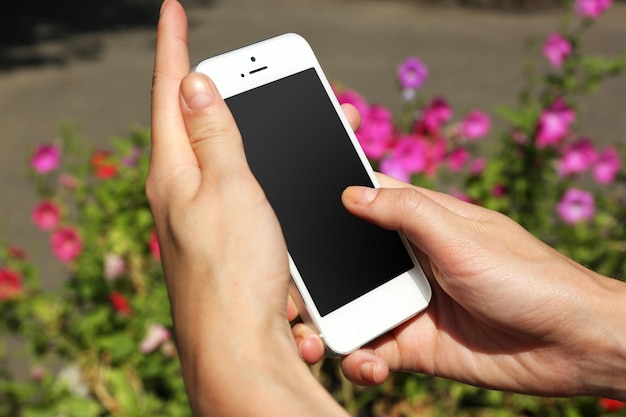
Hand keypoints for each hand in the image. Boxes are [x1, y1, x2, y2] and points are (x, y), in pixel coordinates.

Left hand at [148, 1, 356, 414]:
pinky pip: (247, 195)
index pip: (170, 92)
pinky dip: (266, 178)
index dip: (174, 45)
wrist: (241, 348)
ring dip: (255, 134)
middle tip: (245, 64)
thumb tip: (195, 84)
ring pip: (228, 159)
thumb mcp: (229, 189)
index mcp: (174, 170)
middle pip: (196, 122)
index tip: (173, 8)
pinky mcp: (226, 242)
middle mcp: (181, 191)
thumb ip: (214, 135)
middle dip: (223, 86)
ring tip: (282, 119)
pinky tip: (282, 179)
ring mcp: (203, 217)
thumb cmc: (235, 270)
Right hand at [297, 175, 625, 399]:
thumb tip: (349, 193)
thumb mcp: (461, 237)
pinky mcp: (413, 346)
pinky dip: (360, 360)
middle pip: (346, 262)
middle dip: (318, 277)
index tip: (289, 211)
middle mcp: (406, 262)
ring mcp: (407, 304)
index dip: (329, 203)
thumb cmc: (526, 277)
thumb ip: (405, 214)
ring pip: (351, 309)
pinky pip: (371, 352)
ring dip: (331, 323)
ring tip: (314, 339)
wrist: (571, 345)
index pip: (363, 202)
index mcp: (419, 223)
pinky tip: (366, 365)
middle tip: (292, 294)